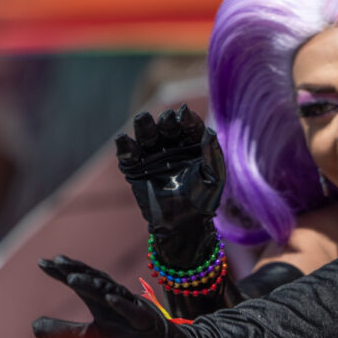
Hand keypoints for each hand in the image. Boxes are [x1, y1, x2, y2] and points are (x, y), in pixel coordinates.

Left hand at [32, 256, 203, 337]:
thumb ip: (65, 332)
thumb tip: (33, 326)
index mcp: (107, 306)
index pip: (85, 284)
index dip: (65, 272)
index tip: (43, 263)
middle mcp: (121, 305)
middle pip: (98, 282)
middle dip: (77, 271)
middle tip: (55, 262)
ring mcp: (136, 314)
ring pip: (114, 295)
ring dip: (95, 285)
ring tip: (73, 277)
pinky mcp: (150, 328)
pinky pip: (137, 314)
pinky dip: (123, 306)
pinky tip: (110, 298)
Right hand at [116, 105, 225, 267]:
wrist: (184, 224)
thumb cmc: (204, 200)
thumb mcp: (214, 175)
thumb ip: (212, 153)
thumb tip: (210, 130)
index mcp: (193, 146)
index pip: (189, 127)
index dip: (187, 120)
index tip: (184, 114)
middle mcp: (172, 148)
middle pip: (167, 129)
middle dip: (166, 121)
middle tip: (167, 117)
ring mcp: (153, 158)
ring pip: (147, 137)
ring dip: (144, 126)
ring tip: (142, 118)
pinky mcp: (136, 170)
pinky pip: (129, 156)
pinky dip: (125, 147)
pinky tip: (123, 139)